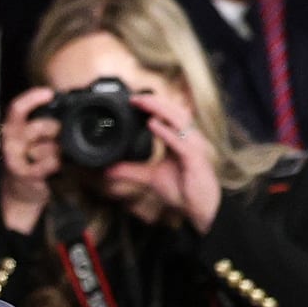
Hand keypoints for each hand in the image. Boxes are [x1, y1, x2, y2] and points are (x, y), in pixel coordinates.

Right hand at [0, 86, 57, 234]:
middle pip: (37, 127)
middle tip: (62, 137)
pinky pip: (46, 164)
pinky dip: (56, 163)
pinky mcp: (22, 174)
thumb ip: (50, 123)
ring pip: (44, 147)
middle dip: (56, 131)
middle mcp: (11, 140)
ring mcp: (15, 158)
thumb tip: (72, 107)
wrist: (23, 191)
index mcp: (15, 127)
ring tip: (61, 156)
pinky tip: (59, 166)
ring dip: (58, 150)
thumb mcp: (40, 137)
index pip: (17, 109)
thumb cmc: (35, 159)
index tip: (50, 93)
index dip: (32, 98)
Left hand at [104, 89, 222, 231]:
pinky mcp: (195, 159)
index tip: (134, 100)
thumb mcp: (151, 177)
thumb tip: (108, 169)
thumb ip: (131, 171)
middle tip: (135, 97)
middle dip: (155, 102)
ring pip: (179, 121)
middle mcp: (189, 139)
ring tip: (143, 103)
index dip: (154, 106)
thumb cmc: (183, 190)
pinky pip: (180, 141)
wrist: (200, 209)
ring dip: (160, 109)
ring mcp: (193, 147)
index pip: (169, 116)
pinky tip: (152, 124)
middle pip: (174, 112)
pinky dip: (166, 131)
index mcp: (181, 139)